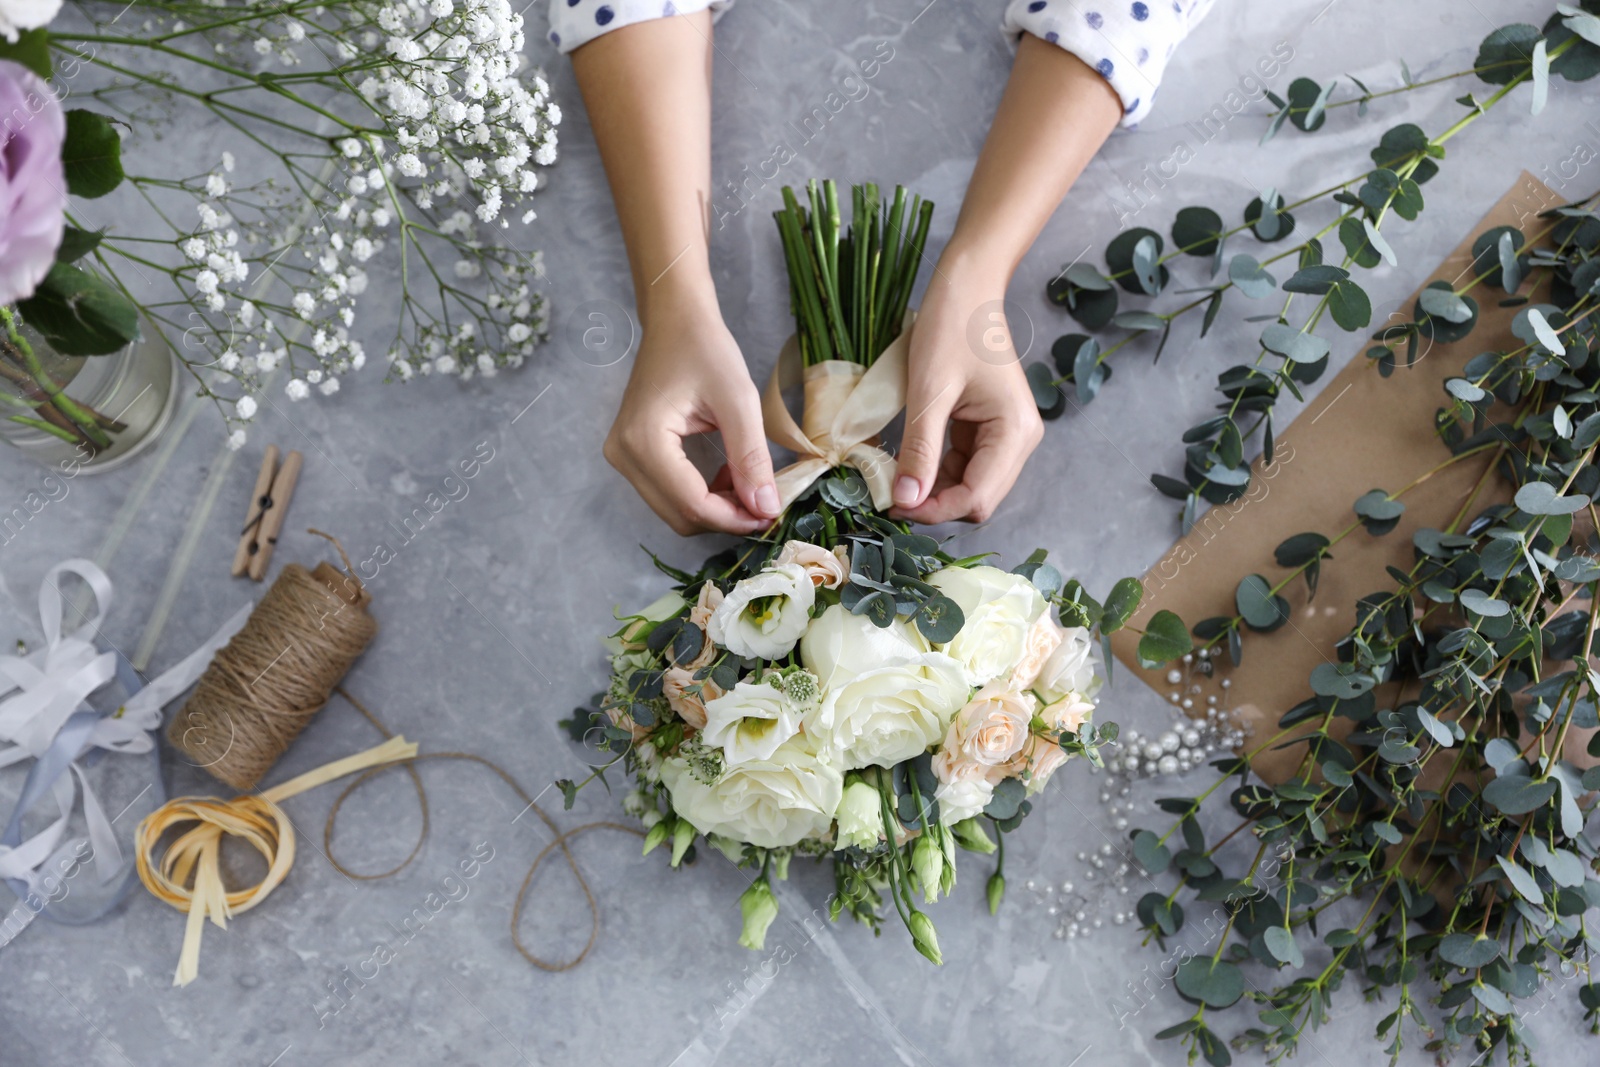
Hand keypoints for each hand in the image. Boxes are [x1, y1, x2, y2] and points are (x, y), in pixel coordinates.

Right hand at [603, 293, 780, 535]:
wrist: (675, 320)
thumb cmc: (705, 348)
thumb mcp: (739, 400)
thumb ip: (751, 457)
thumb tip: (766, 509)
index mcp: (644, 440)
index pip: (691, 504)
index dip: (734, 519)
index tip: (771, 515)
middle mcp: (624, 455)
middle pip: (680, 515)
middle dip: (725, 516)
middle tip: (764, 499)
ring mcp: (623, 457)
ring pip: (674, 510)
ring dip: (715, 507)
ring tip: (747, 480)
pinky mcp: (631, 456)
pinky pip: (669, 494)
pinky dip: (702, 495)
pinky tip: (727, 473)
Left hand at [890, 265, 1042, 524]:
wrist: (967, 286)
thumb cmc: (951, 327)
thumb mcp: (930, 391)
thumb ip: (920, 449)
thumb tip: (906, 500)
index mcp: (1015, 431)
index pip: (978, 498)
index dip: (936, 510)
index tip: (893, 505)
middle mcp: (1020, 440)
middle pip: (979, 498)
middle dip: (936, 504)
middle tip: (889, 496)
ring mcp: (1006, 435)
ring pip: (970, 486)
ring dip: (934, 490)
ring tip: (895, 480)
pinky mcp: (989, 429)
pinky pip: (964, 465)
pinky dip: (937, 471)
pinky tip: (910, 463)